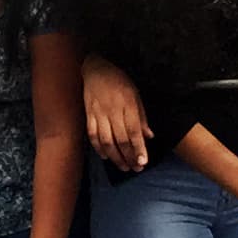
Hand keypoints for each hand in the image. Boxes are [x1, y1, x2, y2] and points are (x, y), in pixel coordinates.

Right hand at [82, 54, 152, 170]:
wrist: (96, 69)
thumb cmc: (119, 81)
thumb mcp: (136, 94)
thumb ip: (142, 116)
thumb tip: (149, 136)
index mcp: (128, 105)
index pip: (134, 132)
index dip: (139, 148)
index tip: (143, 162)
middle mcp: (113, 111)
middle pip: (121, 139)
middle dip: (129, 157)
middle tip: (136, 168)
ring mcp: (99, 114)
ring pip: (107, 141)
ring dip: (115, 157)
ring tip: (123, 167)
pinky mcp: (88, 115)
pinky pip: (92, 134)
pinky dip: (98, 148)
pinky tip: (105, 156)